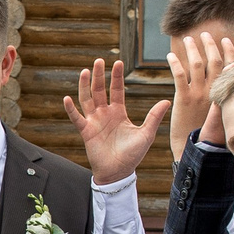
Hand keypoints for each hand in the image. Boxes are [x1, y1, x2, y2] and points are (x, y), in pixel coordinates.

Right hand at [65, 59, 167, 185]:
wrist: (119, 172)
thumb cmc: (133, 155)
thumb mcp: (146, 134)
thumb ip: (154, 117)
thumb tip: (167, 100)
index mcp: (119, 112)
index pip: (117, 90)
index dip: (117, 77)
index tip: (117, 62)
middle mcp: (105, 114)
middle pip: (100, 90)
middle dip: (99, 76)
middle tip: (98, 60)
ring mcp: (94, 122)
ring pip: (87, 99)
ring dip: (85, 86)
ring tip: (84, 71)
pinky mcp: (86, 132)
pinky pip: (77, 118)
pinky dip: (71, 109)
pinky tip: (67, 98)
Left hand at [170, 31, 233, 155]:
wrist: (196, 150)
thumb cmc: (208, 134)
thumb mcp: (221, 113)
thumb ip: (223, 97)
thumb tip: (224, 85)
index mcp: (224, 94)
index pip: (230, 67)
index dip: (229, 51)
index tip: (226, 40)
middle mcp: (214, 92)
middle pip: (215, 61)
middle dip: (210, 45)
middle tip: (205, 34)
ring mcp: (199, 95)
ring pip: (198, 64)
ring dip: (193, 49)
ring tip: (188, 39)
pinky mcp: (184, 99)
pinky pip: (180, 76)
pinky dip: (175, 63)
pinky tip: (170, 55)